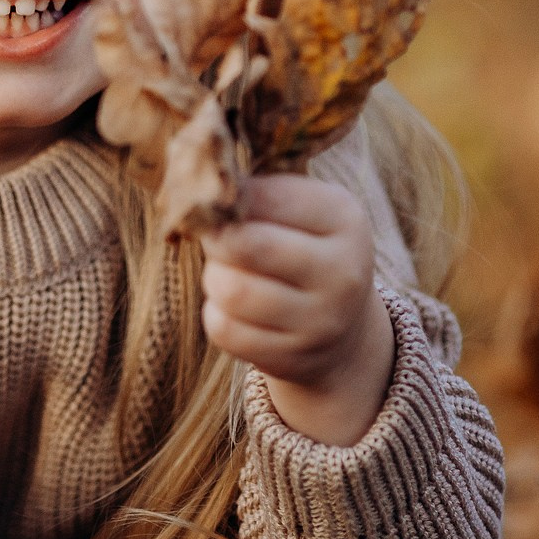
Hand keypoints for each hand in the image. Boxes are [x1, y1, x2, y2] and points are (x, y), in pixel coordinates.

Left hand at [197, 173, 394, 445]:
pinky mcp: (294, 358)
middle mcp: (343, 272)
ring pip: (230, 290)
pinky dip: (216, 313)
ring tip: (228, 271)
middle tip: (215, 236)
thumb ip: (258, 190)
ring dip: (215, 277)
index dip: (226, 198)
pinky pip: (223, 329)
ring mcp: (322, 321)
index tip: (220, 201)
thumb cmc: (304, 249)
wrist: (341, 328)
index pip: (264, 196)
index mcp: (345, 219)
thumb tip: (193, 180)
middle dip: (216, 238)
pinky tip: (234, 307)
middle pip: (243, 244)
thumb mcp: (302, 210)